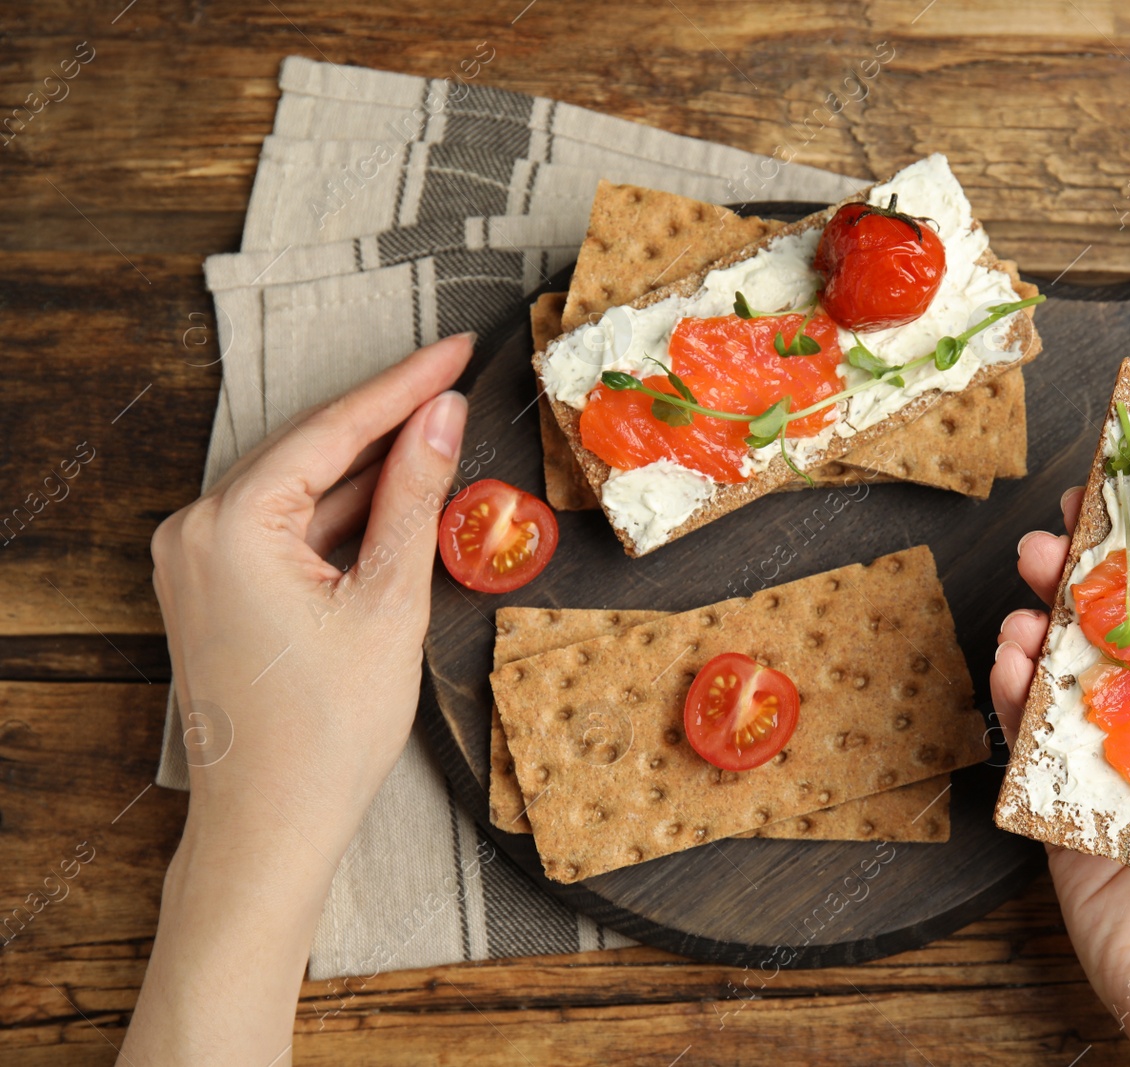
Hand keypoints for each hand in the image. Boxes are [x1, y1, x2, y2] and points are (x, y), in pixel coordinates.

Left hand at [123, 333, 473, 1063]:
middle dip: (388, 419)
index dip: (405, 385)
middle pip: (311, 452)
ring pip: (302, 489)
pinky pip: (285, 528)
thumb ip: (415, 498)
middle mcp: (194, 530)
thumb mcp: (388, 601)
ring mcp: (196, 560)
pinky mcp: (213, 588)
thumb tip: (441, 416)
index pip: (333, 431)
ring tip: (442, 432)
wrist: (269, 826)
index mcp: (229, 524)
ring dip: (371, 469)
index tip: (458, 347)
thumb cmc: (326, 730)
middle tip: (458, 375)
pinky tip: (397, 498)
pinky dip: (342, 516)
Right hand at [992, 488, 1129, 1065]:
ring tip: (1036, 574)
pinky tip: (1015, 654)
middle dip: (1096, 572)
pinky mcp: (1062, 814)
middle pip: (1128, 633)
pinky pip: (1031, 743)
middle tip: (1070, 522)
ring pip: (1071, 674)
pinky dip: (1015, 693)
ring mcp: (1114, 771)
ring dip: (1047, 614)